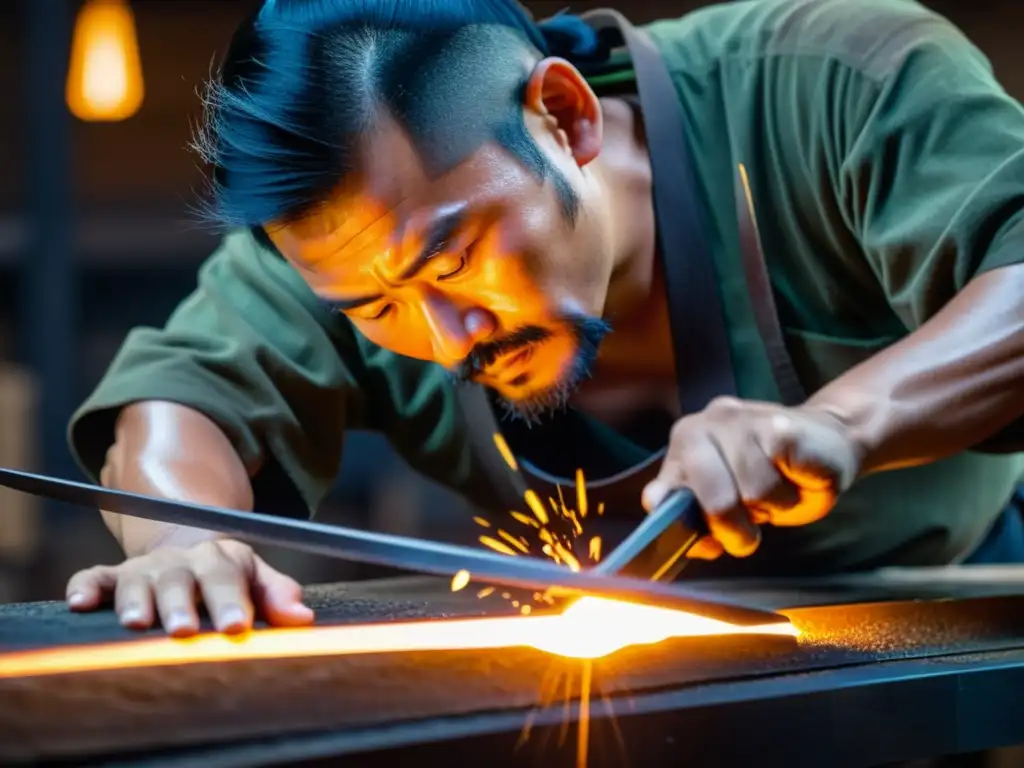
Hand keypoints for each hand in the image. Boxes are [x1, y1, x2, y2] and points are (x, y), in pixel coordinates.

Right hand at [65, 539, 314, 635]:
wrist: (190, 548)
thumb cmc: (228, 576)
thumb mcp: (256, 577)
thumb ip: (278, 595)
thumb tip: (302, 617)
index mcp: (219, 559)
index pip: (227, 578)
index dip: (231, 601)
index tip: (236, 626)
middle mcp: (180, 561)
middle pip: (180, 580)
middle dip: (181, 604)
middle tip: (184, 629)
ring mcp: (145, 568)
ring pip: (136, 581)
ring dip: (136, 600)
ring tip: (136, 622)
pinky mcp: (114, 576)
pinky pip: (95, 576)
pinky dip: (85, 586)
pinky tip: (79, 603)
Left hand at [642, 397, 862, 559]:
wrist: (828, 439)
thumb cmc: (772, 475)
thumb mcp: (728, 499)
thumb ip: (700, 517)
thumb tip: (696, 544)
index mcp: (685, 442)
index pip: (662, 495)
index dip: (686, 527)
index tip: (708, 541)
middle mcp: (705, 424)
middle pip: (713, 500)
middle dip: (737, 527)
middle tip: (755, 521)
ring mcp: (742, 421)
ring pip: (753, 495)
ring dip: (774, 506)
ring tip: (780, 488)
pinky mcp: (780, 428)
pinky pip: (780, 485)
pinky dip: (794, 493)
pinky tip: (796, 475)